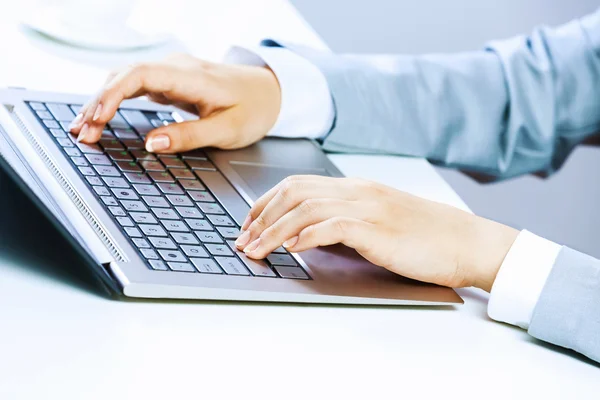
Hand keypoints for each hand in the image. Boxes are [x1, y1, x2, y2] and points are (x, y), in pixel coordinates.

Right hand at [69, 53, 280, 152]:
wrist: (268, 92)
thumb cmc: (252, 109)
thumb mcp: (227, 129)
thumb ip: (190, 136)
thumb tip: (153, 144)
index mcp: (191, 76)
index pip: (140, 76)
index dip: (113, 96)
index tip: (96, 119)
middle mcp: (176, 68)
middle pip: (124, 76)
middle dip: (98, 103)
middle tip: (81, 134)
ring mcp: (171, 72)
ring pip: (124, 79)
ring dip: (101, 101)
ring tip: (82, 129)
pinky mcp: (168, 81)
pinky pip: (133, 86)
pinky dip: (114, 101)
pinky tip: (100, 117)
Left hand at [234, 176, 518, 290]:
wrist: (466, 242)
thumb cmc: (426, 236)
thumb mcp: (380, 222)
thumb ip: (347, 221)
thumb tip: (310, 234)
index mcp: (356, 188)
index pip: (298, 185)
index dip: (266, 204)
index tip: (248, 224)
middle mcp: (357, 191)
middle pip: (294, 192)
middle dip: (260, 216)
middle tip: (242, 239)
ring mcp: (368, 207)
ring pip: (305, 208)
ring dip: (274, 230)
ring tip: (255, 250)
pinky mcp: (378, 229)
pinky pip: (333, 226)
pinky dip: (307, 235)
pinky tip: (292, 248)